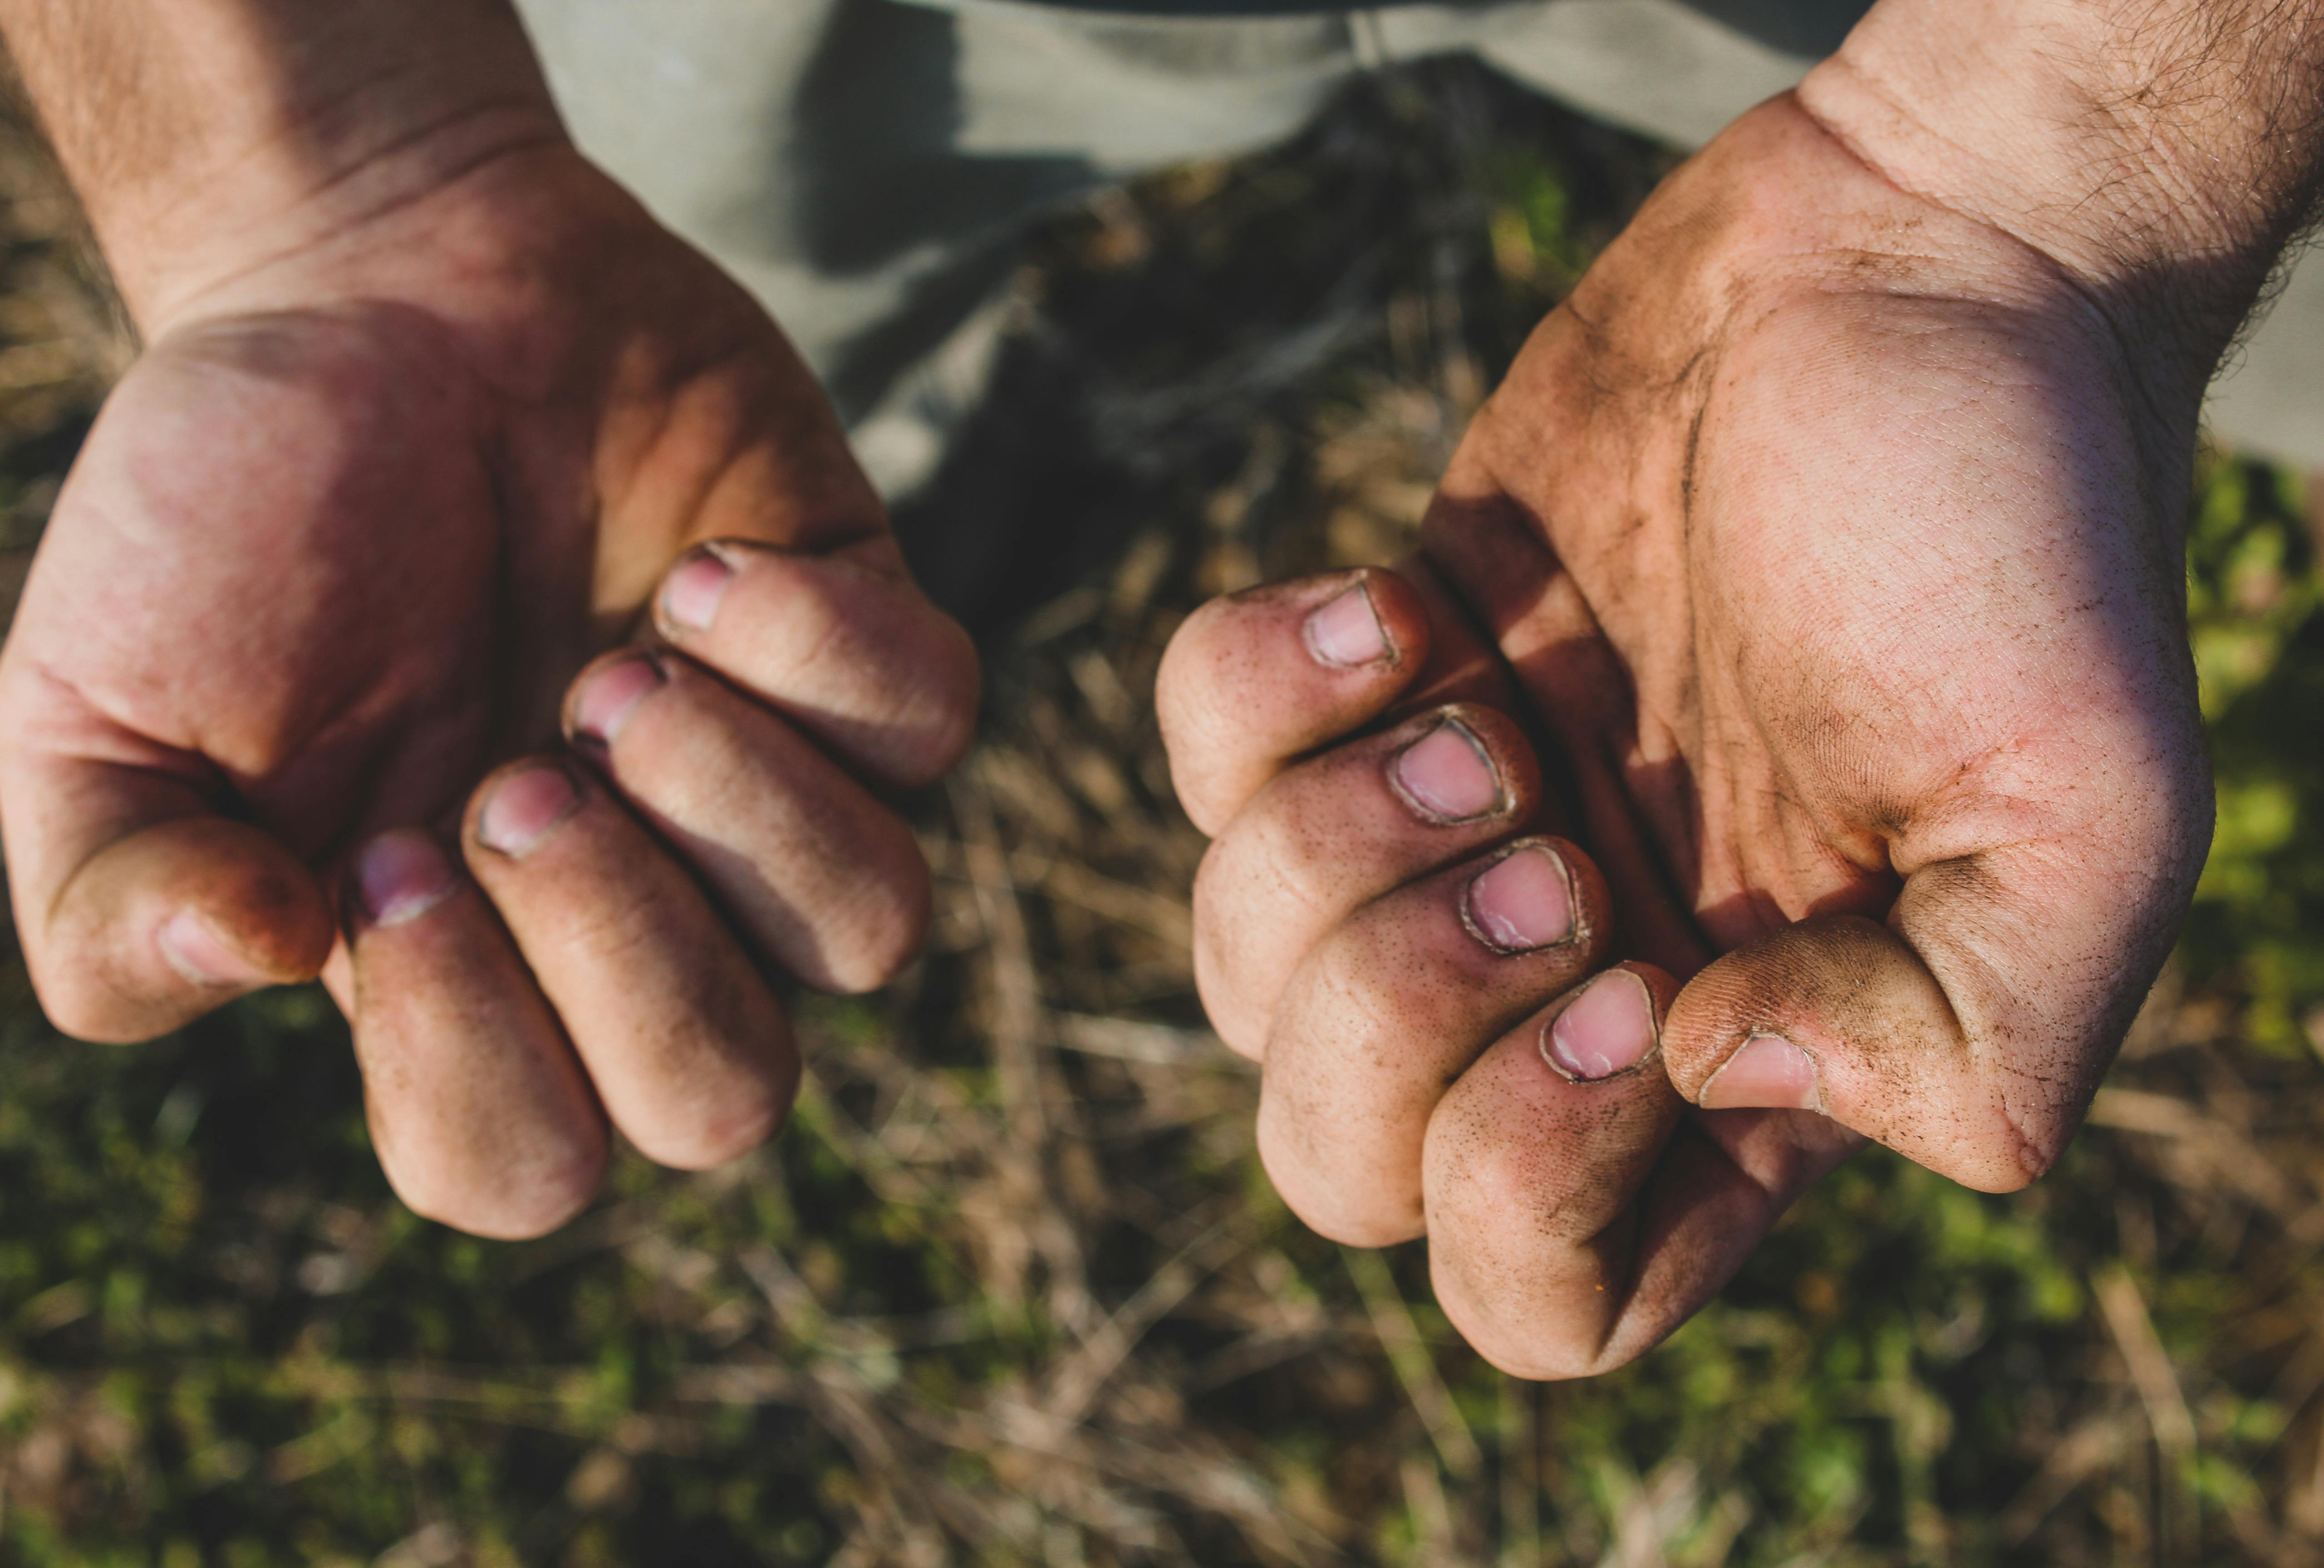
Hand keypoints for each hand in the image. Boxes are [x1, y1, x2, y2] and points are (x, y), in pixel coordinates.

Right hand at [0, 141, 977, 1237]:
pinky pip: (934, 729)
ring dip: (741, 810)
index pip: (524, 1164)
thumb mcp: (91, 715)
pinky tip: (702, 573)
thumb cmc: (228, 515)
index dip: (475, 1058)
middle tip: (520, 774)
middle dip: (627, 951)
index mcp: (460, 974)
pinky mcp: (862, 647)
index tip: (391, 857)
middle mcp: (641, 910)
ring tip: (616, 668)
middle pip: (725, 1098)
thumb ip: (118, 902)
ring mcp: (767, 786)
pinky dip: (825, 657)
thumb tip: (260, 962)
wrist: (364, 290)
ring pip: (873, 931)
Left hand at [1162, 90, 2217, 1375]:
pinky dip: (1256, 694)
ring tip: (1474, 711)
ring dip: (1325, 851)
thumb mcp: (2085, 816)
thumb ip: (1969, 1048)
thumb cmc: (2013, 533)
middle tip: (1536, 837)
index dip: (1528, 1183)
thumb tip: (1705, 1069)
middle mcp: (1570, 977)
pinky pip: (1194, 766)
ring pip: (1237, 981)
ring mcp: (1449, 834)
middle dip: (1392, 1016)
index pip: (1538, 1299)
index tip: (1625, 975)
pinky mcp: (1367, 684)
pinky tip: (1399, 610)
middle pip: (1339, 1168)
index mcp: (1737, 1064)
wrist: (1916, 269)